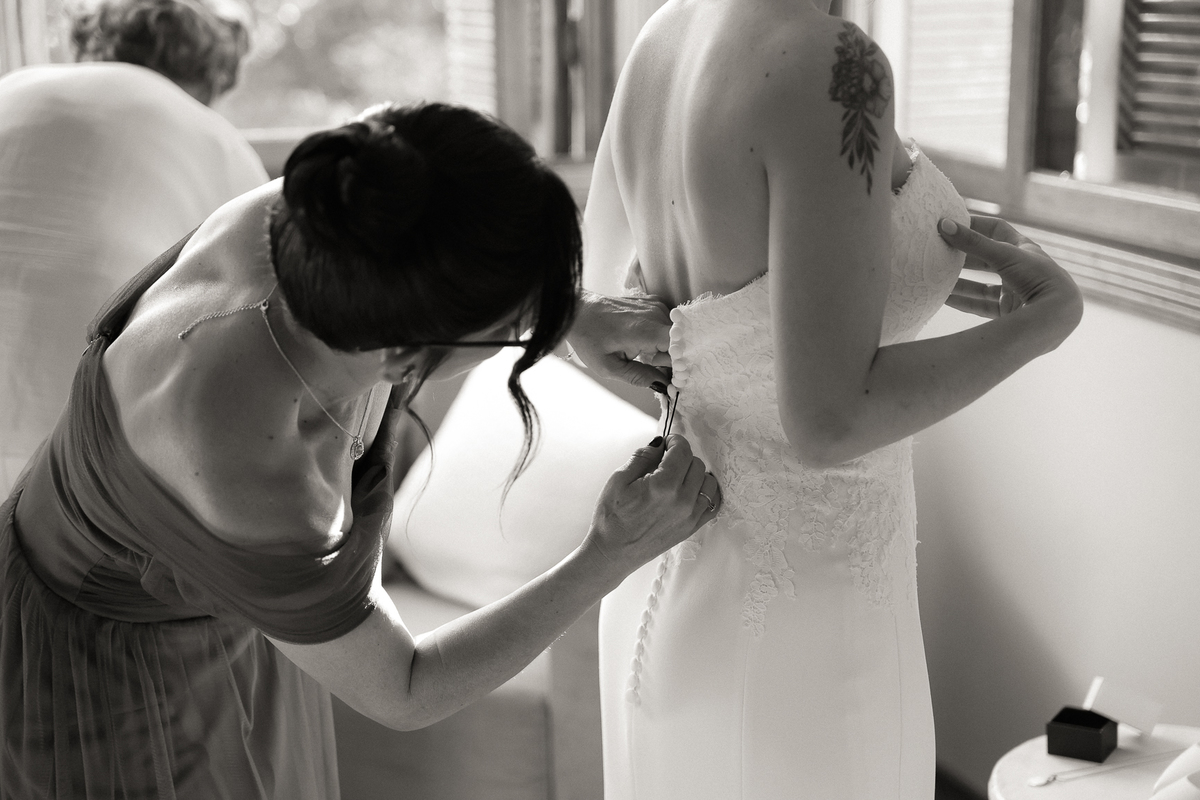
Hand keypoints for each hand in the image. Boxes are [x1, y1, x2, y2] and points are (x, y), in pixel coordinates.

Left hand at [566, 289, 671, 389]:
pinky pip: (666, 324)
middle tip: (648, 366)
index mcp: (646, 330)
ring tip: (642, 353)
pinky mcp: (652, 303)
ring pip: (674, 334)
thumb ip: (638, 377)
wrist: (579, 311)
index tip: (671, 377)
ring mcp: (655, 305)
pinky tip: (642, 341)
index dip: (679, 364)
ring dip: (664, 347)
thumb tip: (662, 384)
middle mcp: (655, 314)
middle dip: (670, 359)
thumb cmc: (589, 338)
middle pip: (680, 342)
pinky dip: (659, 336)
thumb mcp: (608, 367)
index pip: (681, 347)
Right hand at [584, 434, 720, 571]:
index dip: (674, 440)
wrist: (613, 553)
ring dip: (695, 474)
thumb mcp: (619, 479)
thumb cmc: (612, 517)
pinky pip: (713, 503)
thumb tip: (660, 443)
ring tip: (677, 477)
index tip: (667, 441)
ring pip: (708, 481)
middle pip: (696, 463)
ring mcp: (690, 517)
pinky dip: (705, 492)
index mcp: (663, 486)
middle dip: (682, 457)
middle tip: (665, 461)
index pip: (682, 451)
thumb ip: (643, 457)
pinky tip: (691, 490)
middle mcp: (682, 501)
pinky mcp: (692, 528)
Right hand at [938, 215, 1082, 334]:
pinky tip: (944, 299)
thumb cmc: (1038, 277)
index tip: (951, 223)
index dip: (975, 225)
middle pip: (983, 259)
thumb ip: (973, 243)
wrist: (1057, 315)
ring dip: (958, 282)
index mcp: (1023, 249)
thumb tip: (943, 224)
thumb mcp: (1004, 255)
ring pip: (979, 284)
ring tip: (935, 278)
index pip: (996, 230)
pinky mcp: (1007, 312)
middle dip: (962, 256)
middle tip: (938, 252)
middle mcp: (1018, 269)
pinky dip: (962, 302)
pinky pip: (979, 305)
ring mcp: (1012, 291)